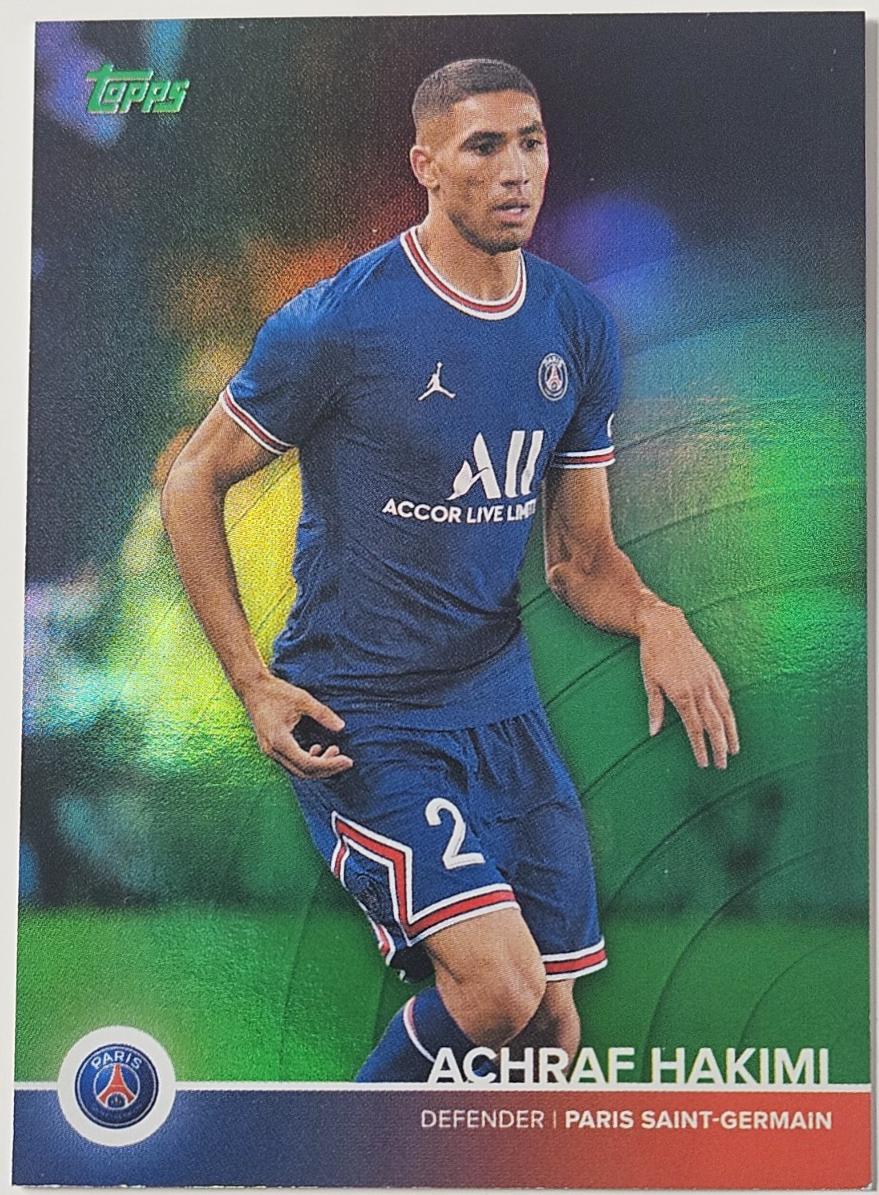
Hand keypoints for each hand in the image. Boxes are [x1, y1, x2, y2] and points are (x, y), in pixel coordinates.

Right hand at [241, 673, 353, 778]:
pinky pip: (291, 763)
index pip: (308, 764)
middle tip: (346, 760)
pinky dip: (307, 761)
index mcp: (279, 740)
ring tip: (334, 750)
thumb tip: (341, 727)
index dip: (330, 765)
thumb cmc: (276, 692)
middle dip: (327, 769)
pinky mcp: (270, 749)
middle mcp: (272, 751)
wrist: (252, 688)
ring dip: (317, 766)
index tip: (348, 760)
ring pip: (297, 770)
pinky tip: (317, 748)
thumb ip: (322, 714)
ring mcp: (269, 751)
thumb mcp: (302, 699)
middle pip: (303, 772)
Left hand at [638, 603, 738, 768]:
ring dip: (730, 732)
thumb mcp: (649, 682)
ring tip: (734, 749)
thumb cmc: (652, 654)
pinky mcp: (713, 670)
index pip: (694, 728)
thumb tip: (653, 732)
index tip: (703, 764)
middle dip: (719, 747)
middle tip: (723, 765)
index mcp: (682, 695)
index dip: (700, 748)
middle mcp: (699, 689)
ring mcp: (709, 679)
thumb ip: (655, 708)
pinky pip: (724, 694)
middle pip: (714, 724)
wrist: (665, 625)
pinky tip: (730, 719)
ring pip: (724, 711)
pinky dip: (728, 710)